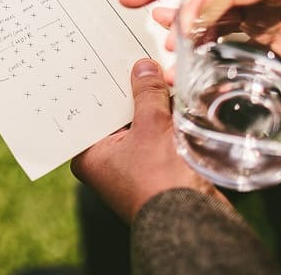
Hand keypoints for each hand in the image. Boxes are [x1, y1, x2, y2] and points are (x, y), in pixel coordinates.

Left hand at [70, 59, 229, 221]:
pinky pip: (154, 134)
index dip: (98, 84)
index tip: (101, 59)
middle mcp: (103, 161)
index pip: (87, 111)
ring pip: (136, 123)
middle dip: (129, 89)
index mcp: (88, 154)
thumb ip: (147, 94)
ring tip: (158, 70)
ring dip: (150, 101)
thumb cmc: (160, 181)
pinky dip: (163, 117)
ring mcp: (128, 165)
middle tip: (134, 59)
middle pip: (114, 114)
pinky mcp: (153, 168)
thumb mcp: (151, 127)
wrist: (193, 221)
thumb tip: (143, 67)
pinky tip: (173, 93)